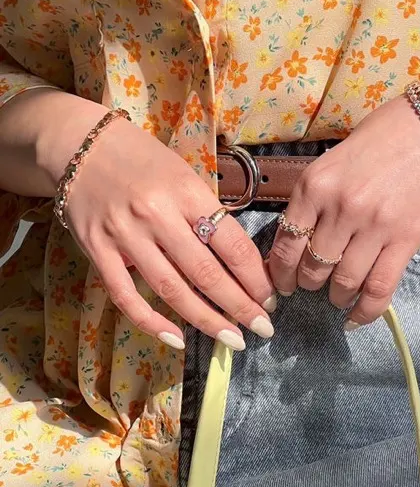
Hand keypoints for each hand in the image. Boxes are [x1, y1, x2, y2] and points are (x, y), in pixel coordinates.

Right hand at [61, 114, 275, 349]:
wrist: (82, 147)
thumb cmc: (142, 159)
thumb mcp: (184, 175)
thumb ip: (205, 212)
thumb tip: (237, 260)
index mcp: (187, 193)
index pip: (231, 244)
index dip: (255, 277)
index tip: (271, 298)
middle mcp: (158, 216)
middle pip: (206, 273)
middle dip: (240, 306)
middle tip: (263, 327)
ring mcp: (125, 236)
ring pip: (171, 290)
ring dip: (206, 320)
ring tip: (232, 339)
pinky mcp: (98, 252)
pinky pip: (126, 297)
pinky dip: (152, 323)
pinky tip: (177, 339)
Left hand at [267, 96, 419, 326]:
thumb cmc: (385, 135)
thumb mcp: (335, 159)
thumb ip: (316, 197)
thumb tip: (299, 236)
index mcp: (315, 185)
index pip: (286, 242)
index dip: (280, 272)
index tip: (281, 284)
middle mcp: (340, 208)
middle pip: (313, 266)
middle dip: (308, 284)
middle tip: (312, 287)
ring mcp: (373, 227)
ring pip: (343, 283)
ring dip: (336, 297)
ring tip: (337, 297)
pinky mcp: (405, 241)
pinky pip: (378, 289)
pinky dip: (364, 311)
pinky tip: (355, 320)